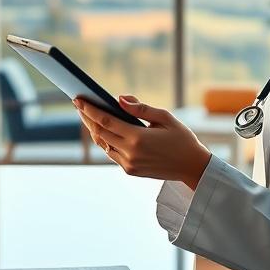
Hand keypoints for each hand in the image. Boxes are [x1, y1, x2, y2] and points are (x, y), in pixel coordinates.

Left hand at [74, 95, 211, 189]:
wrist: (192, 167)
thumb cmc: (181, 138)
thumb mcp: (165, 118)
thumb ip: (140, 108)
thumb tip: (119, 98)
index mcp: (138, 138)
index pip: (105, 121)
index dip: (89, 110)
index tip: (78, 99)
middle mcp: (130, 153)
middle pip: (100, 132)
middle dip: (87, 117)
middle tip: (78, 104)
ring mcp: (129, 164)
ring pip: (103, 144)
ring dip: (94, 129)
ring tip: (87, 115)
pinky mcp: (130, 171)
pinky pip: (111, 153)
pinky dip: (105, 141)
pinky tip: (102, 130)